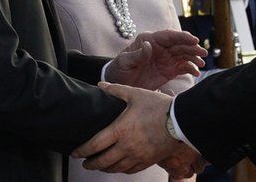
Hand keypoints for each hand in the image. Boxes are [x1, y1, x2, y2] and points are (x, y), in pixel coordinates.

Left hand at [74, 82, 204, 176]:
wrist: (181, 121)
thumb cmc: (158, 106)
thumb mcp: (135, 94)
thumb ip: (116, 90)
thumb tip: (100, 85)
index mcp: (120, 130)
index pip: (95, 145)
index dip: (82, 151)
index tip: (75, 153)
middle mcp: (127, 146)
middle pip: (102, 161)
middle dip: (91, 163)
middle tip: (85, 162)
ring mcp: (137, 156)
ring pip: (115, 168)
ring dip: (104, 168)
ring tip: (99, 165)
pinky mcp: (147, 161)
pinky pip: (129, 170)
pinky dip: (120, 170)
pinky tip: (118, 166)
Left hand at [106, 30, 206, 89]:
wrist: (119, 84)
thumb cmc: (119, 69)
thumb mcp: (125, 62)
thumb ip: (137, 54)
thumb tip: (148, 45)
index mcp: (149, 40)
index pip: (168, 36)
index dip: (181, 36)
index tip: (193, 39)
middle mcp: (160, 47)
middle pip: (179, 44)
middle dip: (192, 47)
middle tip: (202, 52)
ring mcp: (166, 59)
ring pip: (184, 55)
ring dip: (194, 57)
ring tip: (201, 63)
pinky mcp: (169, 70)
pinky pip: (183, 67)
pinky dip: (191, 69)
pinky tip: (196, 72)